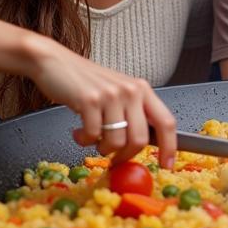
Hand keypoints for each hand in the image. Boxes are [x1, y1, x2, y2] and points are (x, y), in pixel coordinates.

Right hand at [25, 37, 176, 167]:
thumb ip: (133, 114)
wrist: (57, 63)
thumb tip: (142, 146)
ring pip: (116, 142)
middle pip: (140, 139)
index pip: (166, 121)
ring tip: (92, 137)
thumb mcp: (119, 94)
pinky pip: (92, 136)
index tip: (167, 164)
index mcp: (142, 90)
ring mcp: (111, 95)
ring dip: (101, 148)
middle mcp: (131, 91)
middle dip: (126, 156)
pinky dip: (83, 140)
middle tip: (114, 158)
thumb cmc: (87, 82)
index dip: (170, 146)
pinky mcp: (89, 100)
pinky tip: (78, 131)